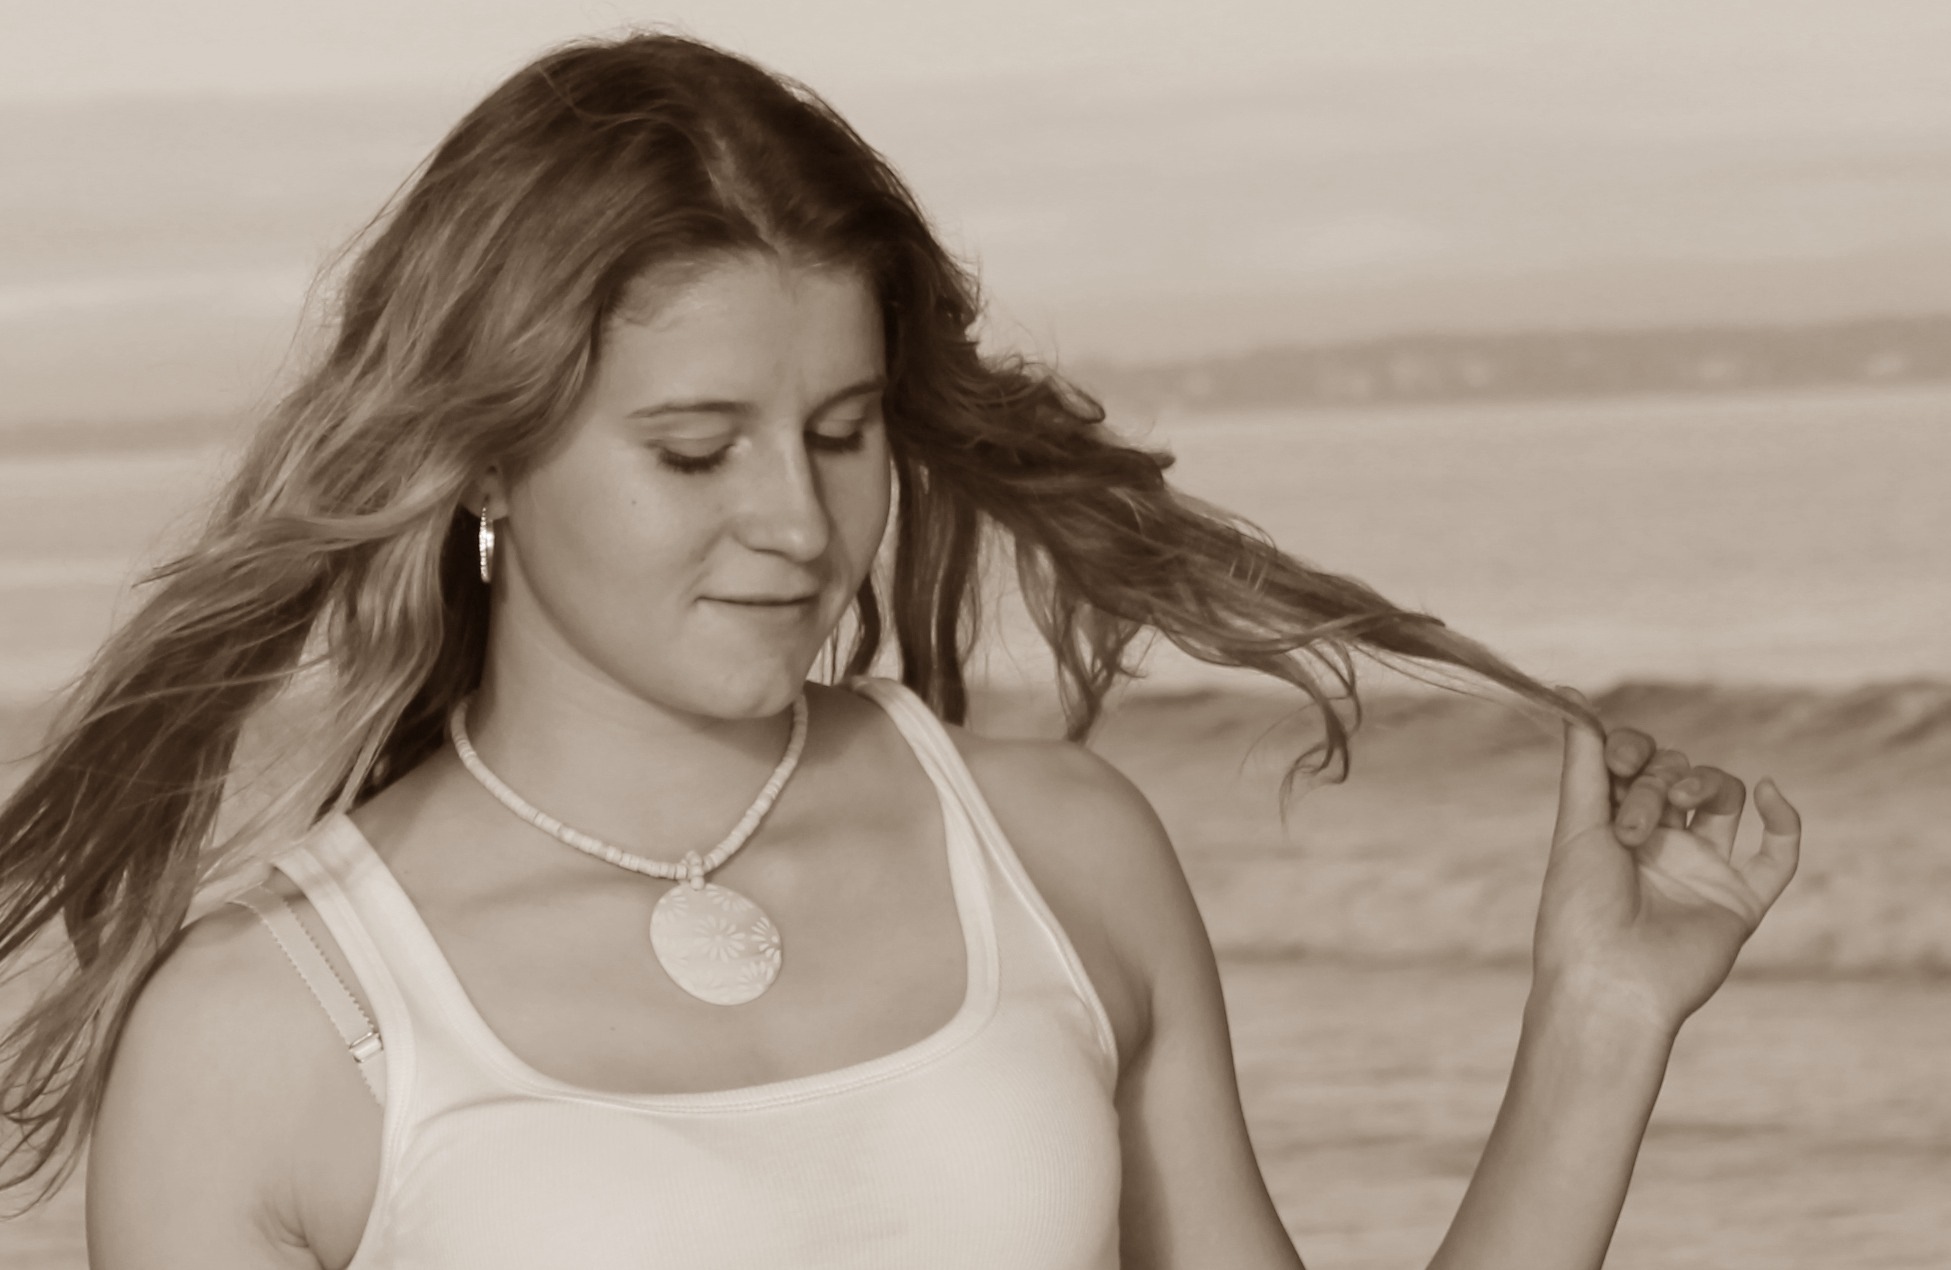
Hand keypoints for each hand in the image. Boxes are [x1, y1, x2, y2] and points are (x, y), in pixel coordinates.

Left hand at [1531, 689, 1801, 1034]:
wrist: (1609, 978)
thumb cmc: (1579, 905)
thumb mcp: (1575, 823)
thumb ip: (1583, 761)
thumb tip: (1569, 694)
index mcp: (1615, 824)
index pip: (1639, 761)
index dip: (1634, 747)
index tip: (1620, 758)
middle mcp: (1661, 843)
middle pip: (1679, 773)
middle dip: (1660, 779)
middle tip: (1633, 824)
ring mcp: (1703, 869)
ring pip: (1726, 798)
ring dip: (1705, 783)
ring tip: (1679, 808)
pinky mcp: (1740, 899)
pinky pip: (1779, 853)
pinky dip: (1784, 818)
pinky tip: (1769, 794)